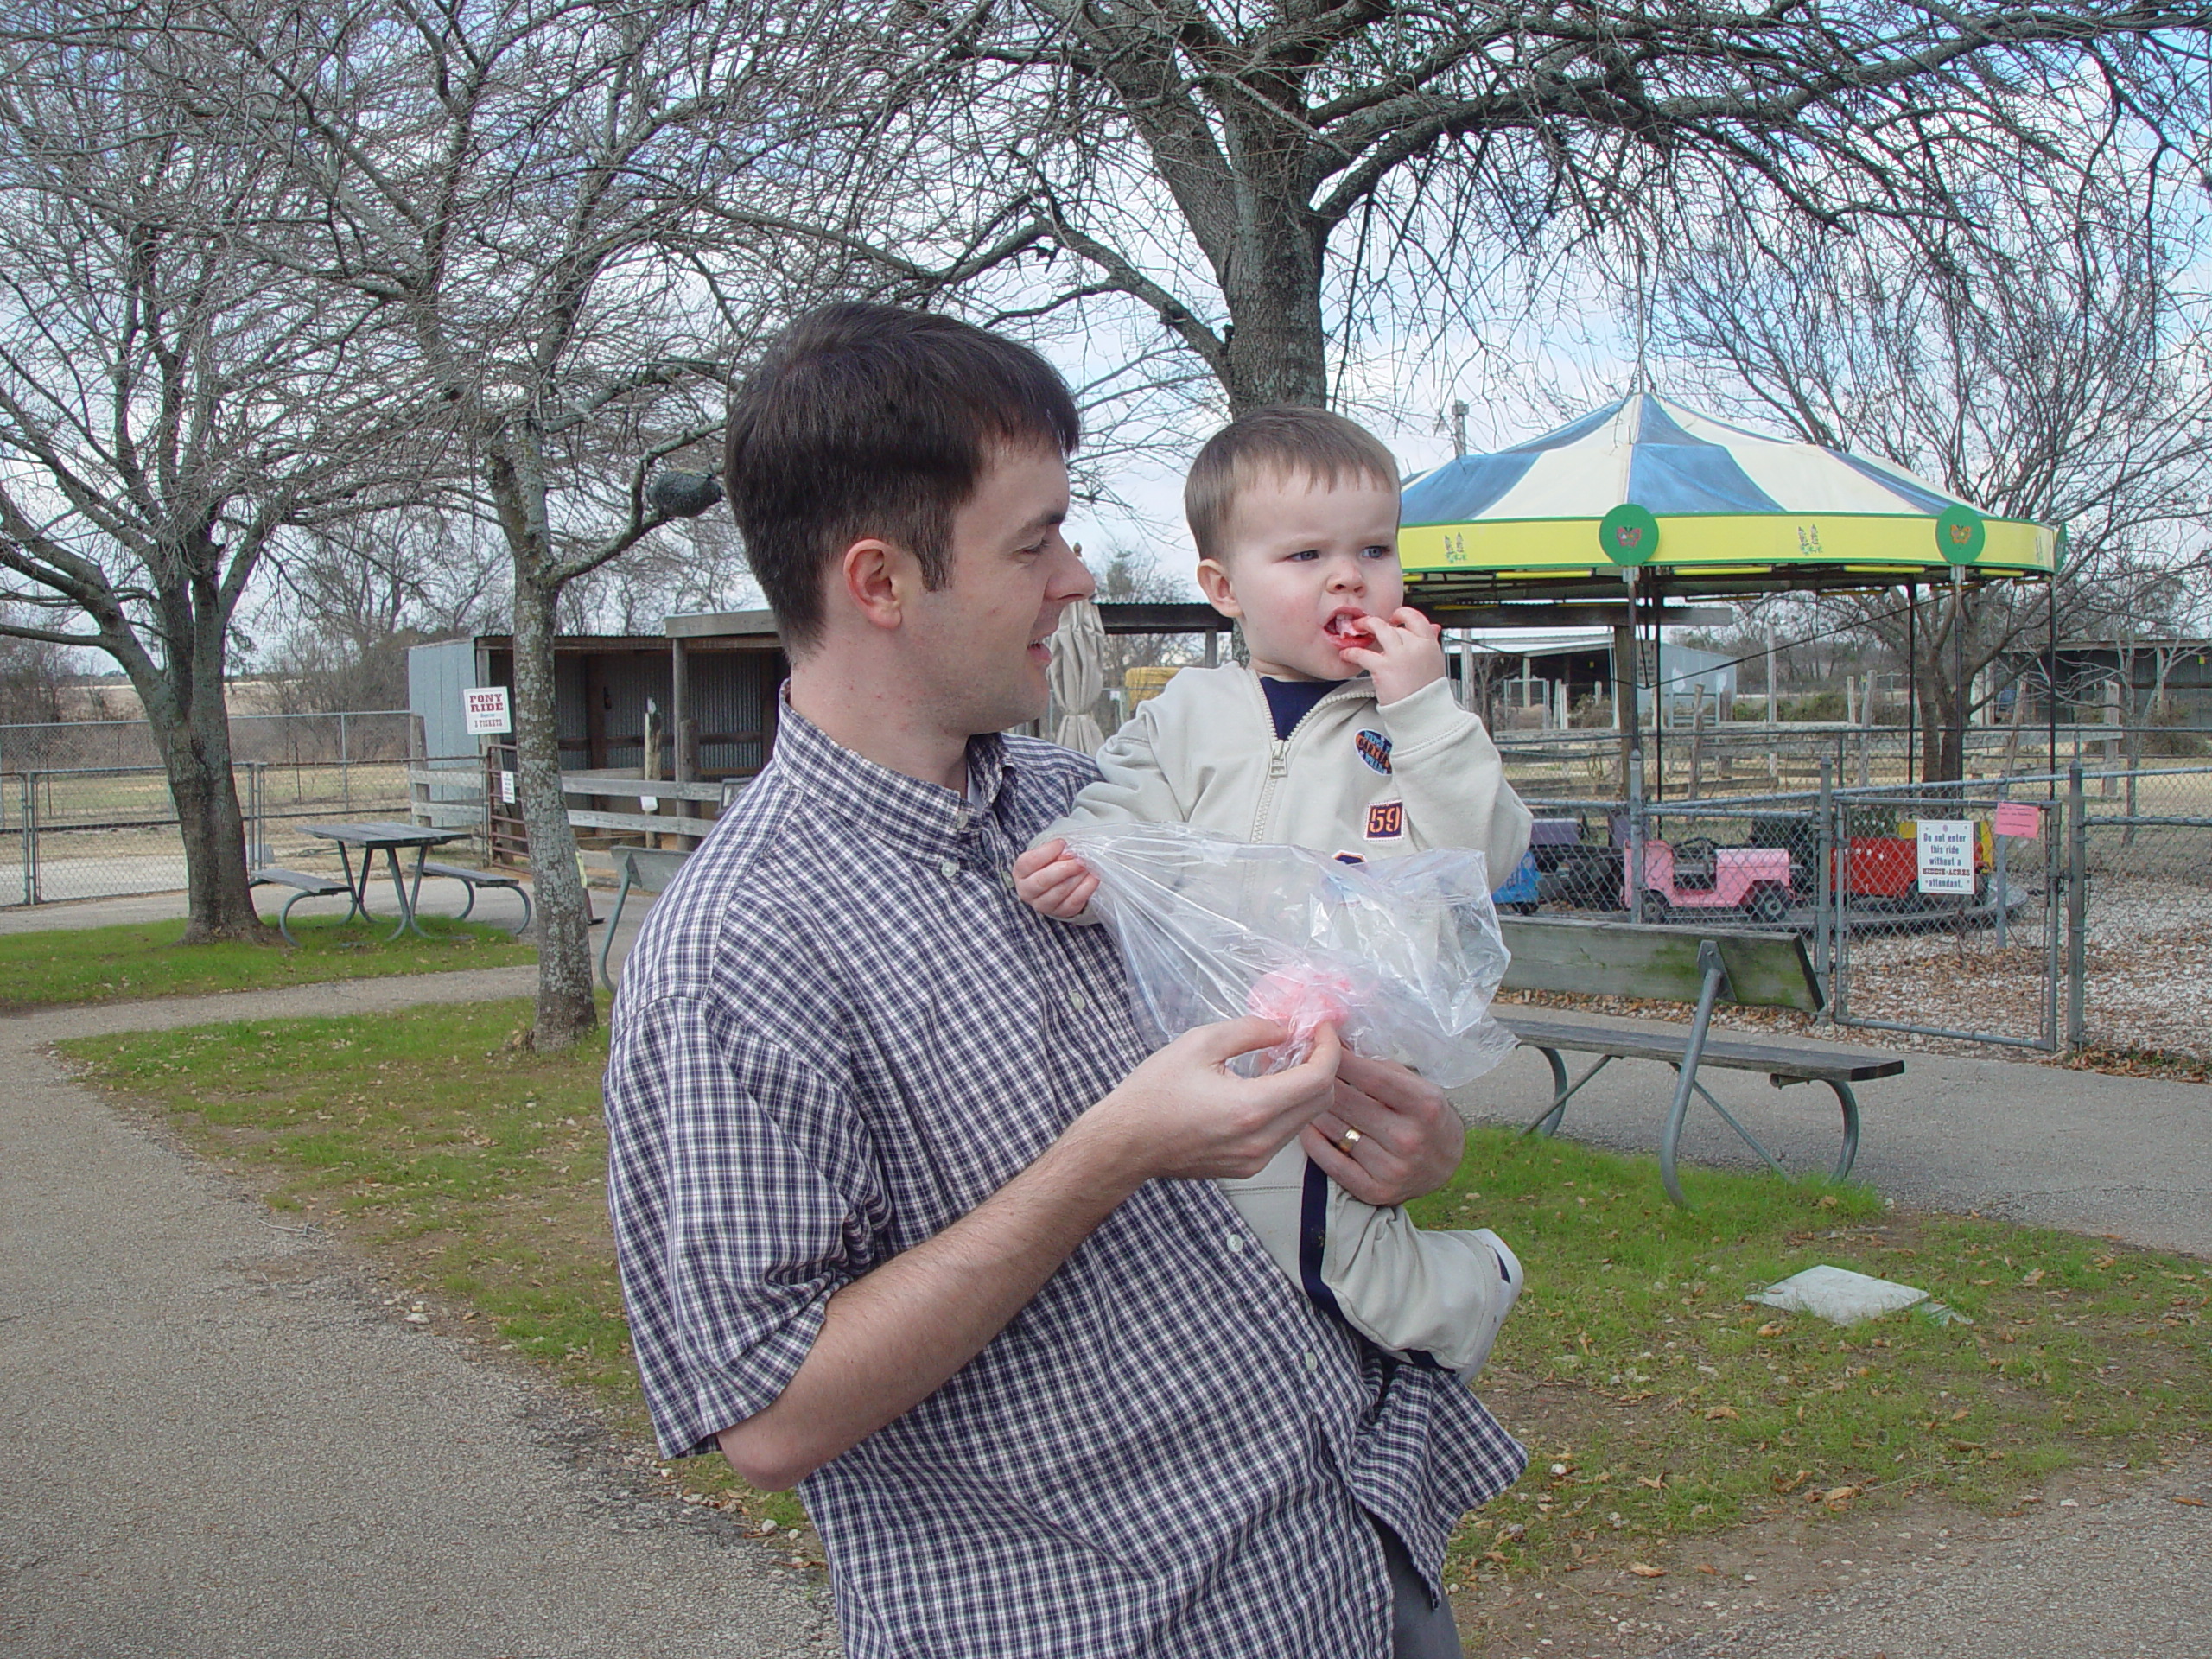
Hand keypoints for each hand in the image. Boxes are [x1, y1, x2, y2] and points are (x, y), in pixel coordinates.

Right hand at [1014, 838, 1098, 919]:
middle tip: (1079, 859)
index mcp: (1020, 873)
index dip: (1046, 852)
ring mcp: (1043, 905)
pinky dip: (1086, 889)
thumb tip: (1070, 853)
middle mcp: (1027, 891)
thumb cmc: (1048, 865)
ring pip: (1060, 891)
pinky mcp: (1060, 912)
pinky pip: (1074, 902)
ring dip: (1077, 877)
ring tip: (1087, 866)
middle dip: (1064, 868)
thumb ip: (1054, 852)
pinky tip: (1093, 878)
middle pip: (1043, 880)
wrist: (1053, 885)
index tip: (1062, 843)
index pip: (1029, 862)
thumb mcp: (1046, 855)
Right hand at [1075, 1018, 1343, 1184]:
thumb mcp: (1199, 1044)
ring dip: (1303, 1088)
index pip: (1318, 1078)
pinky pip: (1284, 1134)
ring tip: (1277, 1061)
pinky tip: (1261, 1087)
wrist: (1125, 1144)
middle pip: (1321, 1101)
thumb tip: (1285, 1027)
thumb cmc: (1153, 1094)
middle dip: (1321, 1066)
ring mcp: (1256, 1159)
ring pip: (1305, 1119)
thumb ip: (1250, 1031)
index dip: (1328, 1048)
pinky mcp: (1247, 1167)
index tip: (1322, 1028)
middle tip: (1304, 1040)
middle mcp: (1261, 1140)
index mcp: (1252, 1108)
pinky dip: (1285, 1107)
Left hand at [1300, 1049, 1463, 1206]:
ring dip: (1314, 1108)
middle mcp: (1409, 1138)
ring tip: (1302, 1094)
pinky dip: (1314, 1140)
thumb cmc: (1424, 1116)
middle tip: (1302, 1067)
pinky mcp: (1374, 1190)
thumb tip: (1336, 1045)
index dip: (1341, 1059)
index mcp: (1425, 1106)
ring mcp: (1392, 1168)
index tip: (1320, 1043)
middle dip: (1321, 1080)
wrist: (1443, 1164)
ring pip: (1335, 1130)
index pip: (1373, 1077)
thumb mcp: (1417, 1086)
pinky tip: (1307, 1124)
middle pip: (1349, 1102)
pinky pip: (1330, 1161)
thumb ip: (1380, 1069)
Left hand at [1340, 606, 1445, 705]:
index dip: (1402, 614)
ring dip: (1365, 626)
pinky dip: (1352, 652)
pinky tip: (1348, 654)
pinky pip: (1363, 653)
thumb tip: (1433, 627)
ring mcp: (1399, 656)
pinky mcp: (1383, 668)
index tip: (1394, 617)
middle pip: (1394, 626)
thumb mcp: (1435, 662)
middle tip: (1369, 624)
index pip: (1416, 617)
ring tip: (1357, 629)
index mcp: (1429, 644)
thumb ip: (1430, 644)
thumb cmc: (1427, 692)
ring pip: (1379, 629)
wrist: (1422, 713)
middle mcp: (1414, 647)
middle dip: (1379, 624)